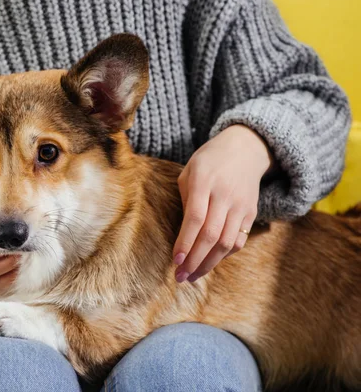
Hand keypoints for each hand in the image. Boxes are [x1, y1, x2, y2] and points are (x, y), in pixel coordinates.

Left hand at [173, 125, 273, 282]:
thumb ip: (185, 201)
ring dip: (209, 264)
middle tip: (181, 277)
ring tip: (193, 276)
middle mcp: (225, 195)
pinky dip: (224, 255)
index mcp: (204, 181)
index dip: (185, 242)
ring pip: (227, 243)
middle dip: (195, 260)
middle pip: (212, 235)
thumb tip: (183, 235)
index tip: (175, 260)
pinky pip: (238, 241)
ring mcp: (241, 205)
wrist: (245, 149)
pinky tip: (210, 262)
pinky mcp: (251, 213)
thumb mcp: (189, 172)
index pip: (195, 218)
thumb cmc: (208, 162)